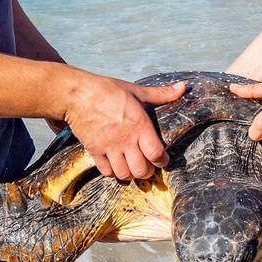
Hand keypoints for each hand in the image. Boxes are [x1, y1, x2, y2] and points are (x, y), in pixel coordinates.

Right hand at [65, 74, 186, 180]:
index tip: (163, 160)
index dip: (163, 161)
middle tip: (148, 166)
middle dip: (147, 172)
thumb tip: (183, 87)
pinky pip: (106, 171)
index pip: (156, 154)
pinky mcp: (94, 151)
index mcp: (140, 125)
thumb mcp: (137, 91)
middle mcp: (126, 140)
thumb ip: (161, 94)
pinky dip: (113, 172)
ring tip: (132, 167)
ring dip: (131, 174)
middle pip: (141, 170)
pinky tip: (116, 164)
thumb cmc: (108, 90)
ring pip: (124, 174)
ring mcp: (109, 147)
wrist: (77, 95)